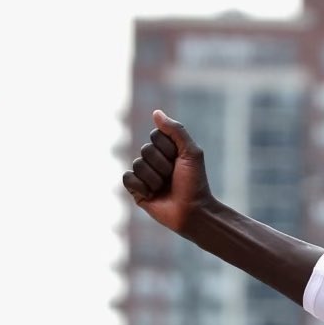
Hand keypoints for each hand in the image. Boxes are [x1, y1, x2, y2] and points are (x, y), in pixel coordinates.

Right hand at [122, 111, 213, 234]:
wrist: (194, 212)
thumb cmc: (195, 183)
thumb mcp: (191, 153)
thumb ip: (176, 130)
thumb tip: (156, 112)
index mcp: (165, 150)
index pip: (155, 136)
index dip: (169, 149)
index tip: (180, 161)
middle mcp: (153, 161)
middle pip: (146, 150)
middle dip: (163, 165)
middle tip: (173, 178)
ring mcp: (144, 176)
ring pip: (138, 165)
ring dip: (155, 178)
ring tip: (165, 188)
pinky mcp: (136, 191)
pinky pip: (127, 178)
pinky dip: (141, 186)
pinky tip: (152, 195)